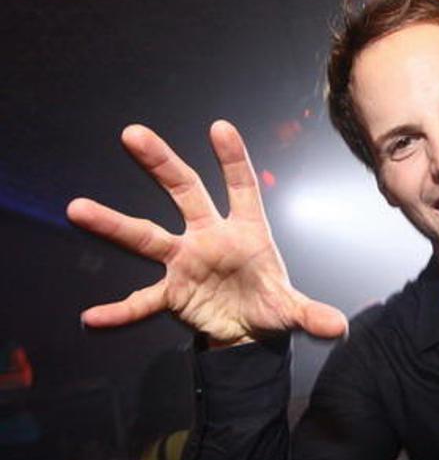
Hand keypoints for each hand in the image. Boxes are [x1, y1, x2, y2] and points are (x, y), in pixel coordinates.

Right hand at [68, 121, 346, 345]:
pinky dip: (119, 312)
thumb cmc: (269, 304)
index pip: (242, 188)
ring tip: (78, 207)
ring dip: (114, 224)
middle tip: (133, 134)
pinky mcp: (172, 293)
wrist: (248, 332)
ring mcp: (186, 262)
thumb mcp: (293, 310)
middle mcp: (210, 237)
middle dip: (162, 164)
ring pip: (147, 235)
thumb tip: (339, 330)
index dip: (233, 160)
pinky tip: (93, 318)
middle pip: (184, 192)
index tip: (220, 127)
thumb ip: (313, 315)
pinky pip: (141, 301)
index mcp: (247, 232)